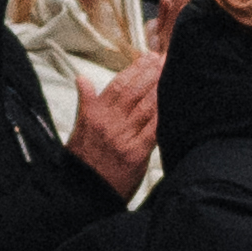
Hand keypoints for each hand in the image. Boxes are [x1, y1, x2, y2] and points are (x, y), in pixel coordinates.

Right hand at [66, 51, 160, 202]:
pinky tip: (174, 103)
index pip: (117, 85)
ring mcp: (123, 138)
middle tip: (166, 59)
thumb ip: (86, 103)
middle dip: (152, 73)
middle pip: (134, 91)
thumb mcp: (77, 129)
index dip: (135, 69)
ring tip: (172, 74)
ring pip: (146, 106)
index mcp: (94, 115)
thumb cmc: (82, 162)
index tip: (149, 57)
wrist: (81, 192)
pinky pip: (153, 129)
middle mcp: (108, 123)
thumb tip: (82, 79)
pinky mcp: (136, 154)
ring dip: (160, 88)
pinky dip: (163, 115)